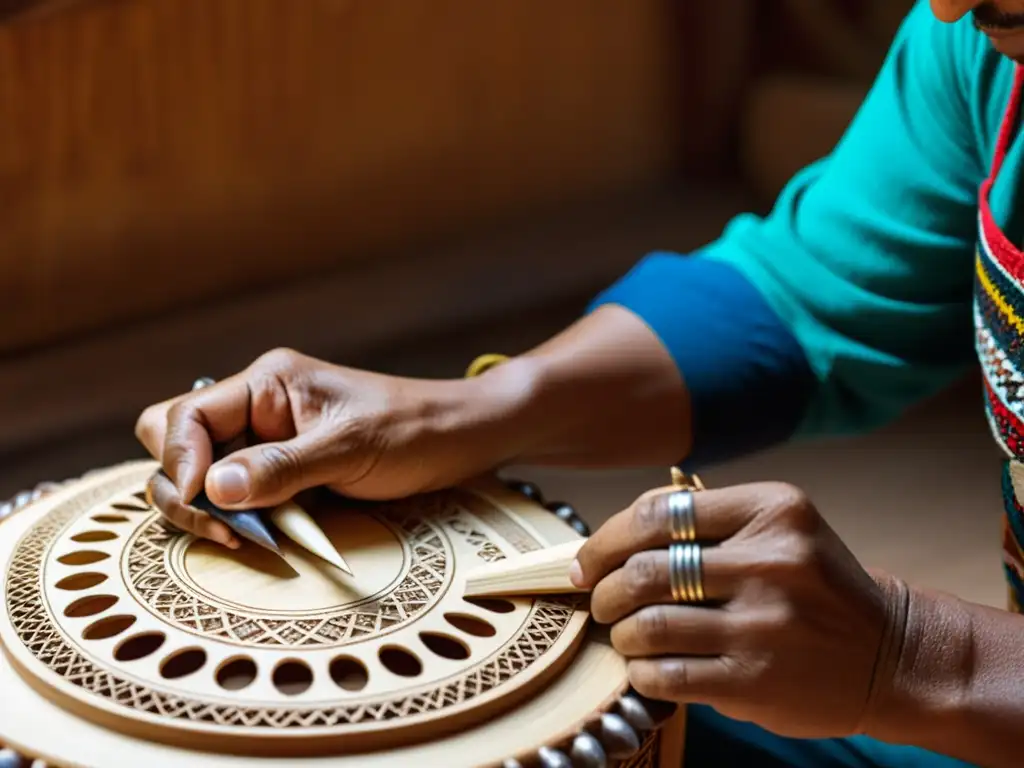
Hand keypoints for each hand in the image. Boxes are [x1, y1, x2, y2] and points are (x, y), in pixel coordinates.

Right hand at [135, 348, 520, 547]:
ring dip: (209, 509)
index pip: (185, 416)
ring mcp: (268, 441)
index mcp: (266, 382)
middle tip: (222, 529)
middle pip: (177, 443)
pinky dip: (237, 518)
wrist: (461, 439)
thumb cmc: (414, 430)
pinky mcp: (285, 471)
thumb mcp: (348, 448)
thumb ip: (279, 467)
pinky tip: (256, 536)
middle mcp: (258, 407)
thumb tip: (211, 489)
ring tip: (243, 537)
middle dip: (184, 488)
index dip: (181, 460)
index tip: (205, 501)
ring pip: (203, 475)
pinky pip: (238, 494)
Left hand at [571, 482, 894, 739]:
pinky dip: (641, 671)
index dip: (607, 538)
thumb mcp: (780, 529)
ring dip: (621, 633)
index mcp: (772, 510)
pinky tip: (646, 667)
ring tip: (625, 635)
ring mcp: (764, 625)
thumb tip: (611, 538)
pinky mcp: (755, 681)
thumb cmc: (815, 586)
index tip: (588, 560)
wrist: (891, 655)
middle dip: (605, 589)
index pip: (659, 512)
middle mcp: (771, 562)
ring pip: (649, 624)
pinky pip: (666, 674)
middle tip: (600, 601)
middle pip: (645, 569)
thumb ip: (705, 522)